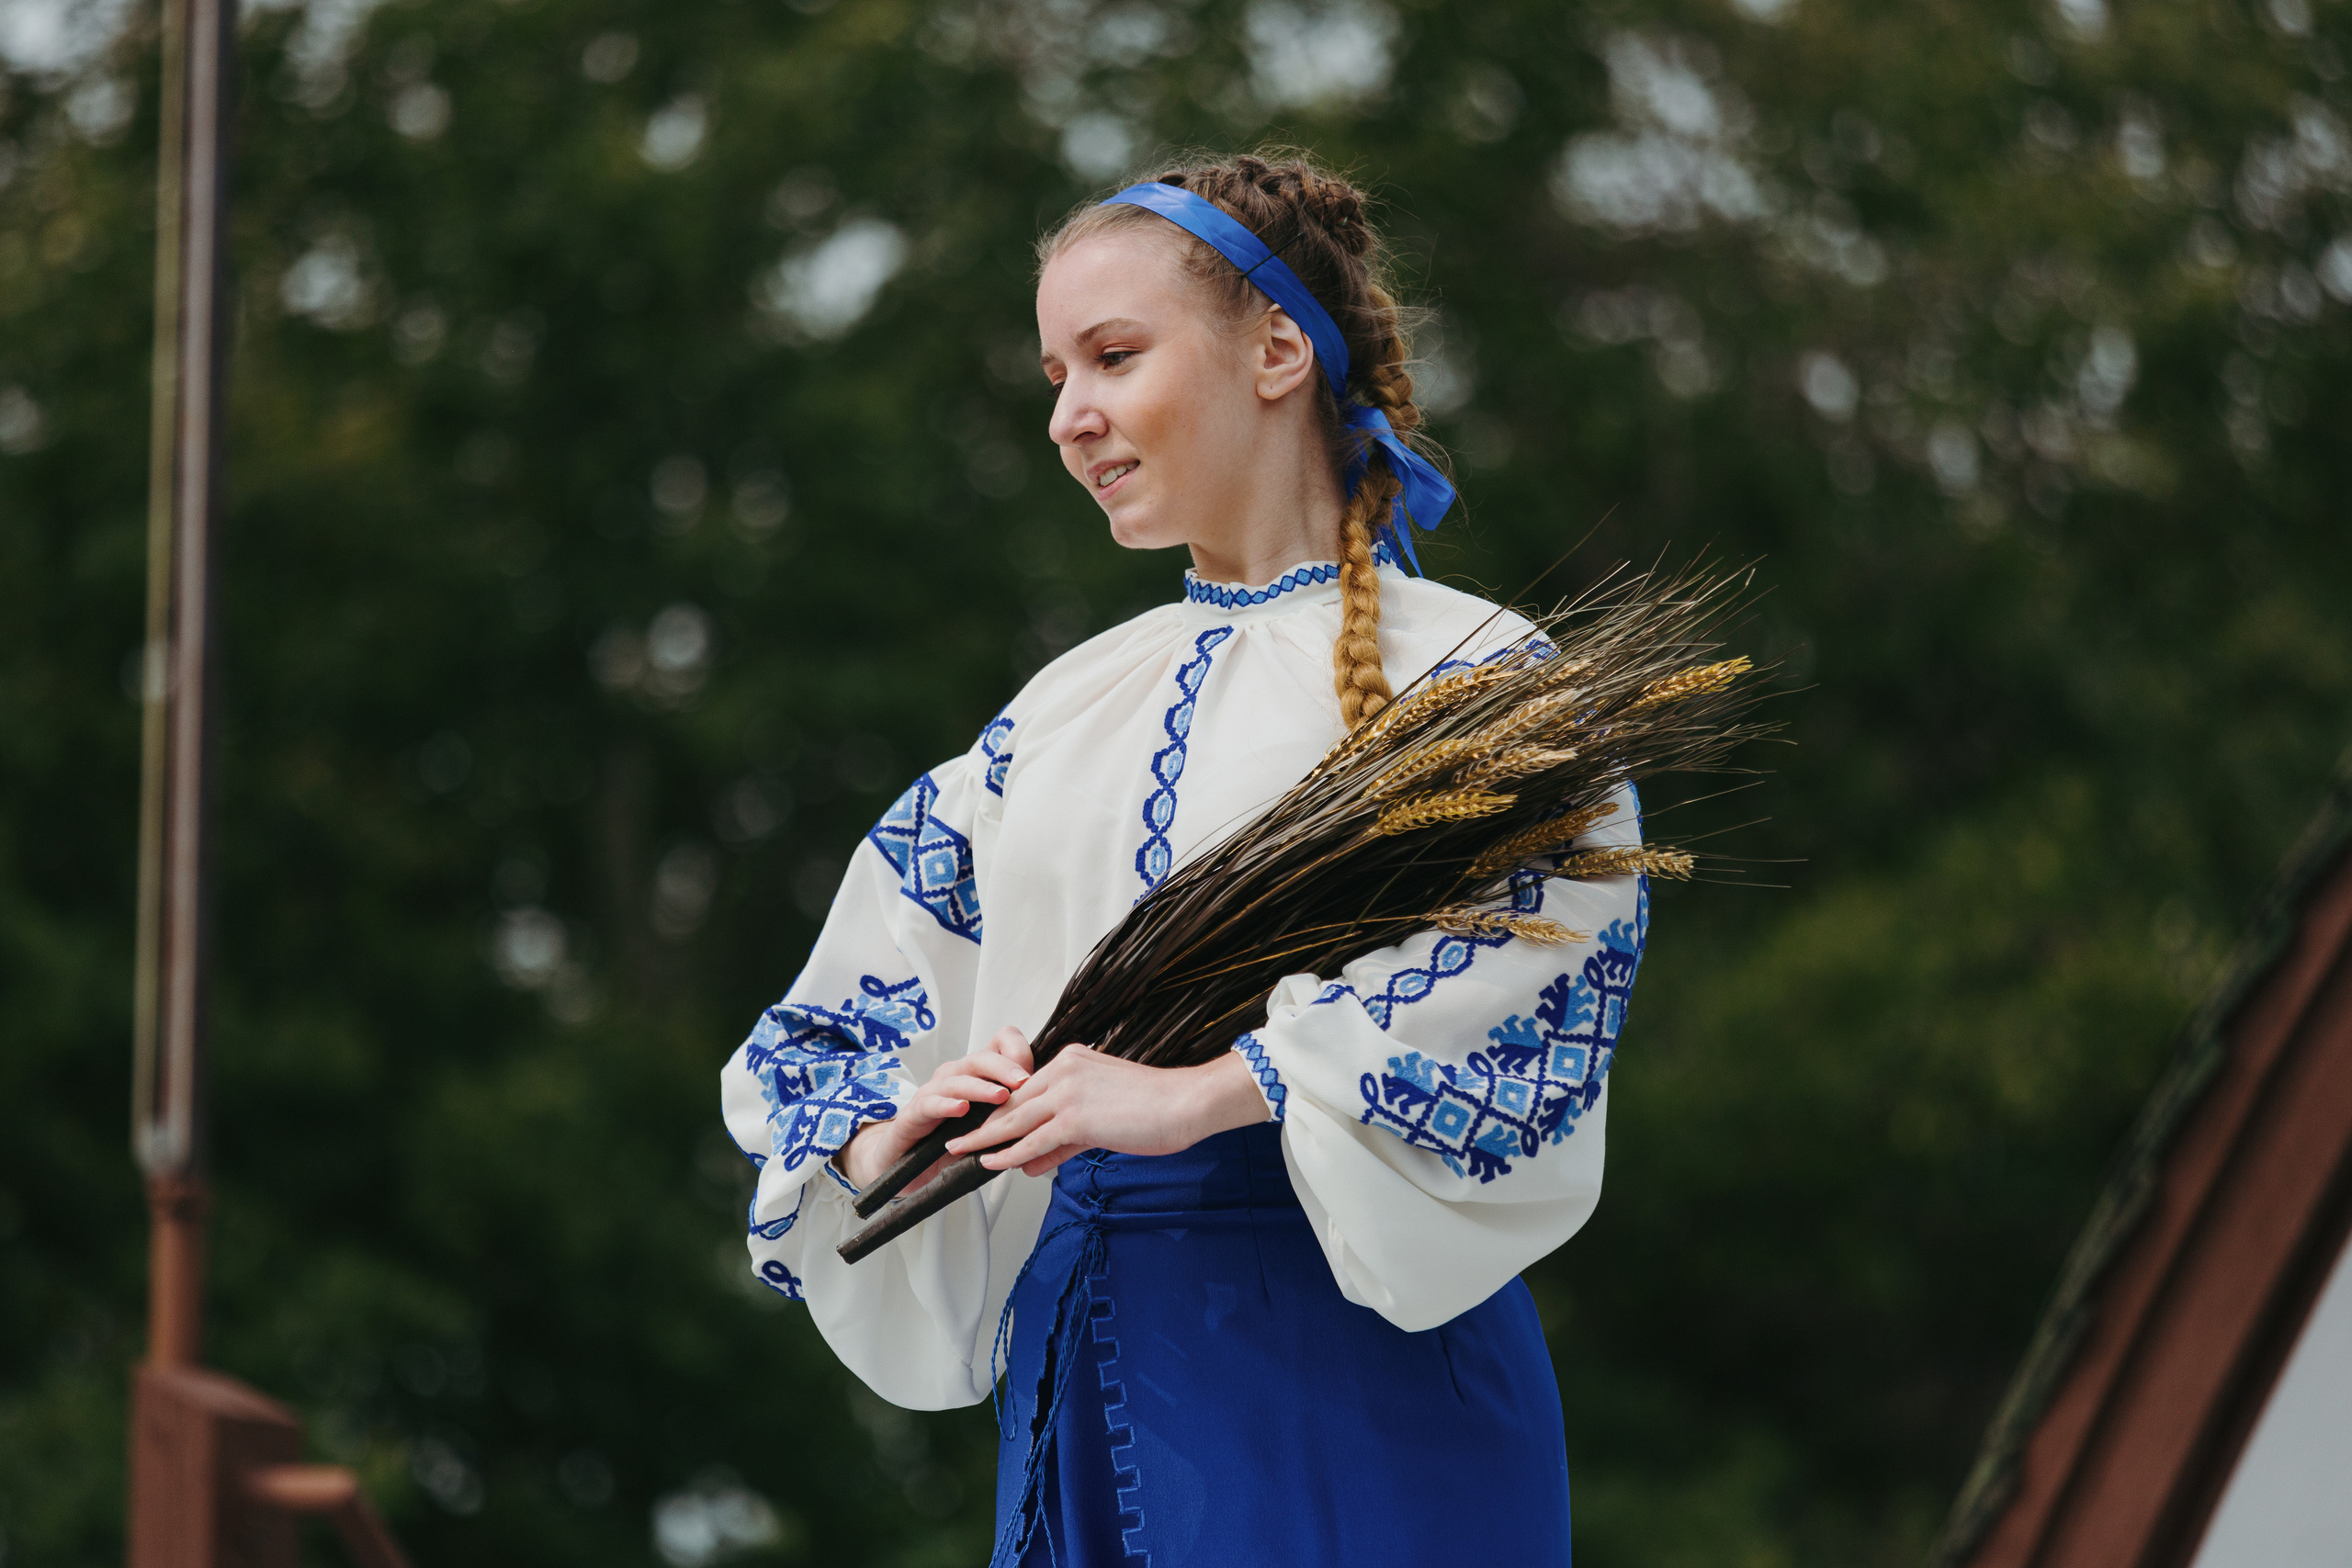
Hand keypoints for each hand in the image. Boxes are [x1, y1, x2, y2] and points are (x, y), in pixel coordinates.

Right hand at [833, 1026, 1035, 1191]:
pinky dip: (947, 1105)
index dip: (1018, 1051)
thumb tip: (1053, 1114)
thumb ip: (1015, 1116)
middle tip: (1025, 1079)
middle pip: (981, 1057)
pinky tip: (961, 1110)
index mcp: (976, 1074)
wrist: (905, 1165)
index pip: (999, 1044)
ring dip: (981, 1087)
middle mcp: (954, 1076)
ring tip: (1000, 1096)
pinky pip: (930, 1104)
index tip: (1037, 1069)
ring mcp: (932, 1093)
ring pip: (958, 1078)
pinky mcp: (913, 1114)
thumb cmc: (949, 1141)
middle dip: (1005, 1066)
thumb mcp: (989, 1127)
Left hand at [944, 1032, 1269, 1177]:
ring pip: (1015, 1120)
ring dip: (983, 1139)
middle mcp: (1064, 1070)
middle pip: (1011, 1103)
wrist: (1186, 1102)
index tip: (980, 1123)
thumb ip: (1064, 1140)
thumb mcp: (1103, 1121)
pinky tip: (991, 1163)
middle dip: (981, 1123)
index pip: (1025, 1089)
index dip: (999, 1110)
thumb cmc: (1156, 1108)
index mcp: (1072, 1061)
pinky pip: (1033, 1140)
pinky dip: (1008, 1154)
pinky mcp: (1075, 1117)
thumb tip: (1035, 1161)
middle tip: (957, 1138)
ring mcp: (1068, 1092)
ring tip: (959, 1151)